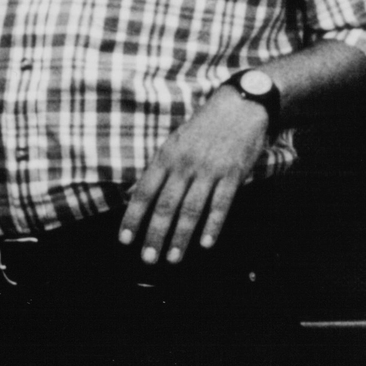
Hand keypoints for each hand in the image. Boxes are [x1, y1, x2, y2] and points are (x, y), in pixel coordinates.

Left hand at [118, 92, 268, 264]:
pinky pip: (221, 203)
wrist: (240, 106)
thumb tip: (131, 193)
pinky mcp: (233, 173)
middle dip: (155, 234)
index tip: (125, 239)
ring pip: (192, 208)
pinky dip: (213, 225)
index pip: (145, 191)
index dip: (133, 217)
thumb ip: (155, 171)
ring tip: (173, 258)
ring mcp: (210, 169)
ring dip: (181, 236)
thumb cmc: (203, 127)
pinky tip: (206, 243)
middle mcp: (185, 164)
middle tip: (148, 259)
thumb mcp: (173, 143)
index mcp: (167, 156)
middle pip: (166, 205)